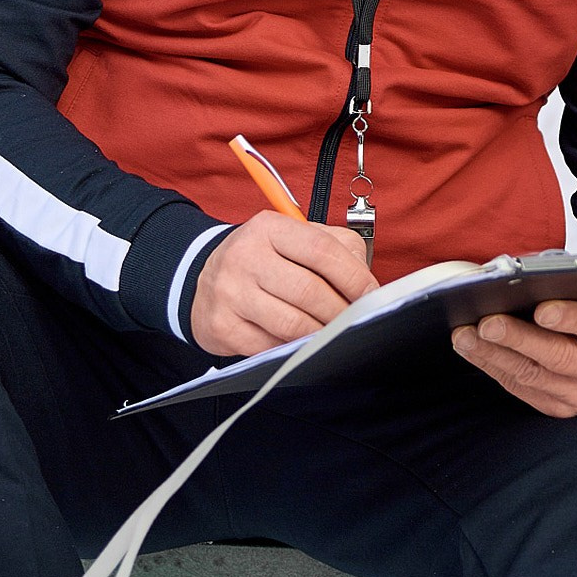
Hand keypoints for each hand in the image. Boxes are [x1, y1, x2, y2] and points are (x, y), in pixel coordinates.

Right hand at [190, 212, 377, 357]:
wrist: (206, 277)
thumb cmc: (263, 259)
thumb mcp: (294, 239)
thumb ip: (336, 249)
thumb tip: (366, 284)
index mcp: (268, 228)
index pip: (322, 250)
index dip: (354, 277)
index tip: (370, 295)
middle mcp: (245, 256)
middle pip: (309, 291)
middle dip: (340, 312)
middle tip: (353, 320)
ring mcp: (230, 292)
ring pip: (291, 324)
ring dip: (320, 334)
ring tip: (332, 333)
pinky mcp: (221, 325)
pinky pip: (269, 346)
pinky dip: (292, 348)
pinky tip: (299, 342)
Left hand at [451, 301, 576, 417]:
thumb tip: (528, 273)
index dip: (571, 317)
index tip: (541, 308)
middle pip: (560, 357)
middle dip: (519, 338)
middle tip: (488, 322)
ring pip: (534, 376)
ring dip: (494, 354)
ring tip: (465, 335)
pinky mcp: (560, 409)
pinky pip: (521, 389)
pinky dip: (493, 368)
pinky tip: (473, 349)